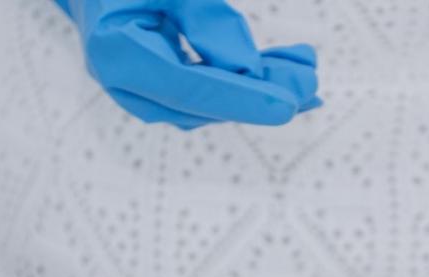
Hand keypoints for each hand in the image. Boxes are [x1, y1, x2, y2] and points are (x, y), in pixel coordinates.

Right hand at [54, 0, 320, 129]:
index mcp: (116, 49)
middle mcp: (122, 81)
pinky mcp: (156, 89)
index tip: (288, 104)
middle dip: (262, 93)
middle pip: (203, 103)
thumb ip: (207, 21)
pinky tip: (284, 77)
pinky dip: (245, 86)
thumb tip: (249, 73)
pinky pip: (205, 95)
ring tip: (306, 71)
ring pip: (209, 104)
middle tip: (311, 79)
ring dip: (260, 90)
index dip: (243, 98)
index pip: (189, 85)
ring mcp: (137, 90)